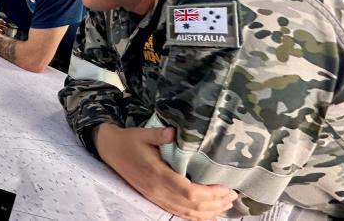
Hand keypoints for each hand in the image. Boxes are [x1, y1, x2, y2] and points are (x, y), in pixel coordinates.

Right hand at [95, 123, 236, 220]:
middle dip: (215, 204)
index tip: (226, 187)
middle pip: (191, 205)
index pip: (188, 191)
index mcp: (157, 174)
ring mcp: (156, 197)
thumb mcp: (143, 133)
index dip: (209, 194)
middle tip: (233, 196)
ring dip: (208, 212)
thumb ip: (159, 134)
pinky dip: (195, 216)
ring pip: (186, 212)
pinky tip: (209, 214)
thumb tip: (175, 131)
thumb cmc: (129, 140)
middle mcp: (157, 190)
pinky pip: (178, 212)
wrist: (110, 150)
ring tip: (226, 205)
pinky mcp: (155, 199)